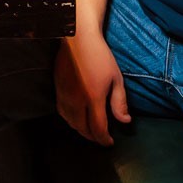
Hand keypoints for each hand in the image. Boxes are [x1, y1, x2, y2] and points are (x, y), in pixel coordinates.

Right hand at [54, 30, 129, 144]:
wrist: (77, 39)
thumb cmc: (100, 56)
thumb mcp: (116, 78)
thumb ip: (119, 102)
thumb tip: (125, 121)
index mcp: (93, 98)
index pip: (97, 128)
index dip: (104, 139)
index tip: (110, 142)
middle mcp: (76, 100)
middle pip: (82, 128)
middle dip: (92, 137)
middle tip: (101, 139)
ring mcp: (64, 95)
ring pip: (70, 122)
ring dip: (80, 130)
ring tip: (90, 131)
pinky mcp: (57, 89)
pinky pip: (62, 112)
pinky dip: (70, 120)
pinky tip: (76, 118)